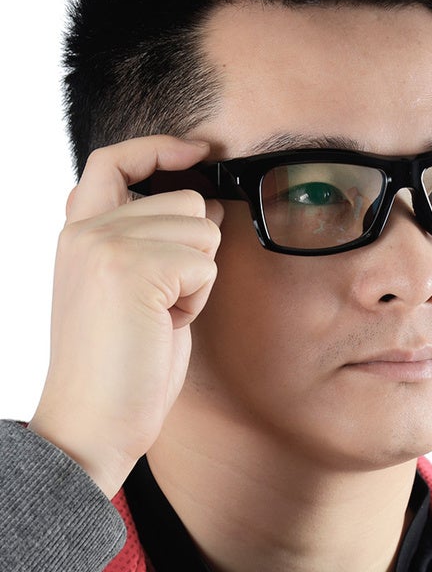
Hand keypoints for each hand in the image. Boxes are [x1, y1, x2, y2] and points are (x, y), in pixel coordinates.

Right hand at [29, 136, 222, 498]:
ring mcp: (108, 245)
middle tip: (161, 300)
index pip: (114, 161)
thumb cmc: (120, 361)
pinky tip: (166, 324)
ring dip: (196, 276)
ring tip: (160, 313)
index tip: (196, 150)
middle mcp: (88, 230)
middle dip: (193, 251)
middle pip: (187, 201)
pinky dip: (198, 297)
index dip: (159, 148)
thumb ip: (160, 239)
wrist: (92, 423)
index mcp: (81, 233)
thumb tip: (210, 205)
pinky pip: (205, 262)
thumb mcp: (135, 289)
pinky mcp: (134, 268)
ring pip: (203, 228)